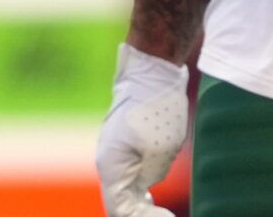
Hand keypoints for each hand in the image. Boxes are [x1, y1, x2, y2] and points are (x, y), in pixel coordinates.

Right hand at [96, 44, 186, 216]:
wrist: (152, 70)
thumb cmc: (157, 108)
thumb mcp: (161, 150)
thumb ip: (152, 176)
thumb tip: (147, 185)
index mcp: (112, 167)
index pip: (121, 212)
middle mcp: (109, 162)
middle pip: (122, 203)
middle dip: (144, 215)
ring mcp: (117, 152)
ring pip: (127, 190)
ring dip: (143, 205)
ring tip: (163, 212)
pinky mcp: (128, 144)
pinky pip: (132, 176)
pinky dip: (142, 190)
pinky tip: (152, 197)